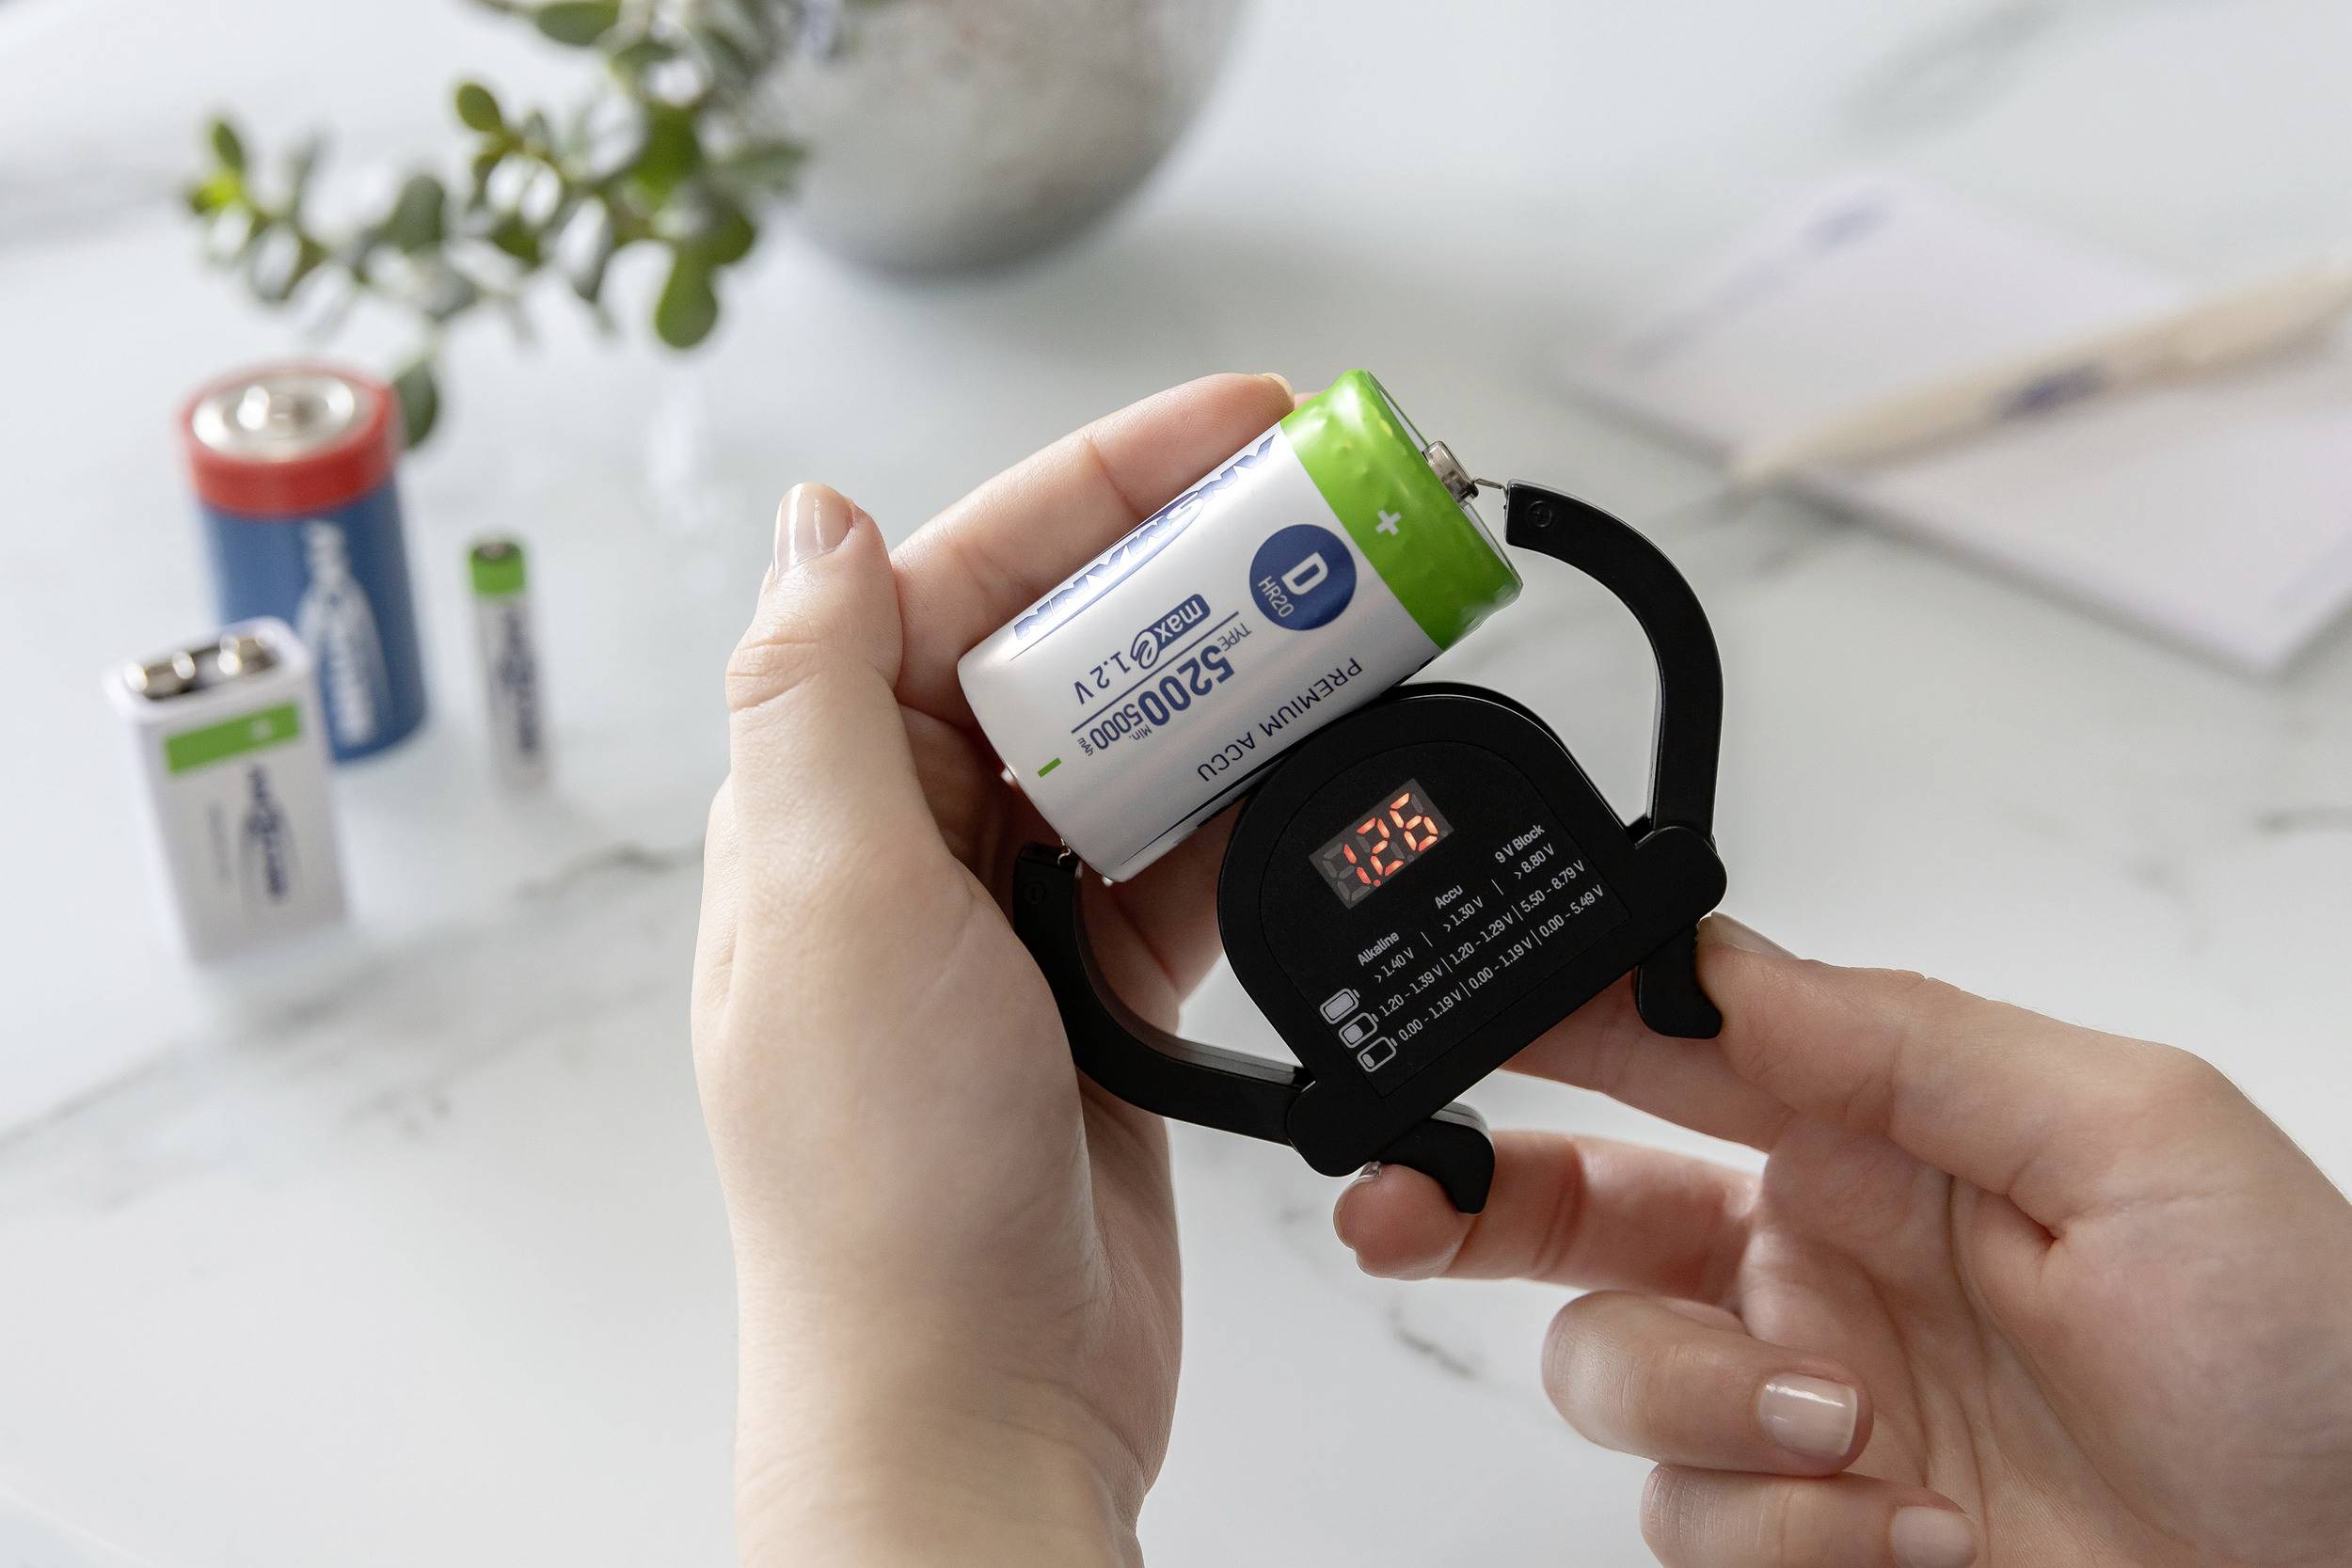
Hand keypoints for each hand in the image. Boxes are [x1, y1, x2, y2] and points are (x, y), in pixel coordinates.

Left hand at [691, 375, 1294, 1566]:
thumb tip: (817, 521)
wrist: (975, 1400)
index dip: (1101, 489)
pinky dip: (1260, 810)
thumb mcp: (833, 904)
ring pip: (1143, 747)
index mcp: (828, 794)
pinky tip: (1330, 771)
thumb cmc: (880, 1183)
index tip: (1239, 426)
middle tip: (1340, 511)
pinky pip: (1189, 858)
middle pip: (1069, 649)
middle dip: (1198, 566)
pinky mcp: (1098, 993)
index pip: (962, 583)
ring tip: (1365, 618)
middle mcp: (912, 840)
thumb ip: (817, 699)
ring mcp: (1009, 919)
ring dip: (1248, 680)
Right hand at [1336, 918, 2351, 1567]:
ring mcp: (1804, 1406)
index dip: (1540, 1023)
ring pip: (1613, 1375)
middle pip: (1575, 1209)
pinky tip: (1902, 1531)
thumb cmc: (2317, 1363)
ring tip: (1847, 1429)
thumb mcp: (2137, 1137)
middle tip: (1389, 1202)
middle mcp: (1818, 1258)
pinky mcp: (1807, 1538)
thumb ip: (1909, 1038)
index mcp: (1880, 1132)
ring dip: (1705, 1402)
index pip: (1662, 1047)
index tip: (1451, 1020)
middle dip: (1459, 1198)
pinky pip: (1689, 1523)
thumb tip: (1719, 969)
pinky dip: (1776, 1531)